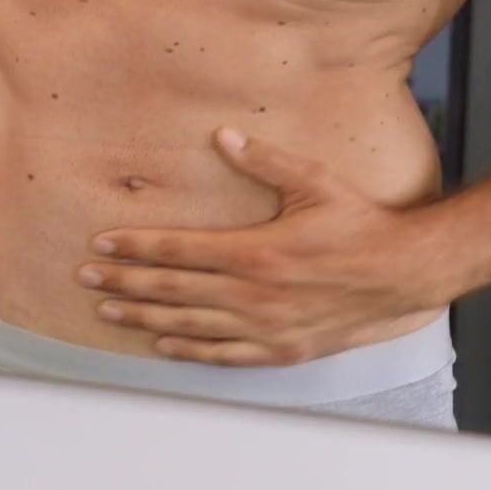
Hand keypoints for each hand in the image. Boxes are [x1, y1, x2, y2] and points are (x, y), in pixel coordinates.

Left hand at [76, 128, 446, 365]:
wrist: (405, 275)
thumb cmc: (362, 226)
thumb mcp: (315, 183)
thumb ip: (264, 160)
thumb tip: (223, 135)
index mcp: (254, 252)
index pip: (177, 251)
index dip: (134, 249)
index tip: (101, 246)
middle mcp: (252, 295)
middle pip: (172, 290)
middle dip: (123, 284)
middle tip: (86, 279)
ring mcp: (265, 327)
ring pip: (189, 325)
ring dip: (143, 319)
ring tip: (107, 312)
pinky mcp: (281, 349)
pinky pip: (224, 354)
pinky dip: (189, 349)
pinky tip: (163, 343)